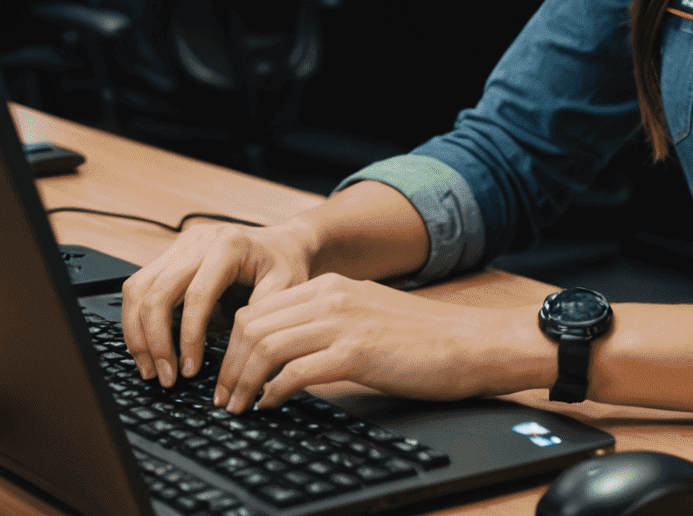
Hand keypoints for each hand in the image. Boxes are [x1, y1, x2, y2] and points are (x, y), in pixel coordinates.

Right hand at [122, 221, 315, 387]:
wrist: (284, 243)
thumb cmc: (286, 266)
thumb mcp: (287, 289)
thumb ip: (258, 320)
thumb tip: (231, 364)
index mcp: (229, 245)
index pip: (197, 295)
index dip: (189, 337)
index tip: (190, 371)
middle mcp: (199, 239)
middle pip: (157, 291)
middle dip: (154, 341)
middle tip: (165, 378)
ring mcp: (180, 245)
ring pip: (137, 288)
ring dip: (137, 333)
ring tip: (151, 369)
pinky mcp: (170, 255)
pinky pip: (139, 288)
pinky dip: (138, 321)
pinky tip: (151, 349)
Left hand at [212, 274, 547, 411]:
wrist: (467, 343)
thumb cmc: (420, 338)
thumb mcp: (365, 314)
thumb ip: (325, 321)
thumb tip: (284, 350)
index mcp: (332, 285)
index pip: (259, 309)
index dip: (234, 347)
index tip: (229, 376)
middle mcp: (332, 296)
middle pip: (254, 325)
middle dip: (230, 366)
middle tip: (225, 399)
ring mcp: (344, 322)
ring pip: (267, 346)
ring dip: (244, 382)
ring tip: (241, 407)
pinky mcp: (357, 352)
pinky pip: (295, 371)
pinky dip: (273, 392)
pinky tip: (272, 405)